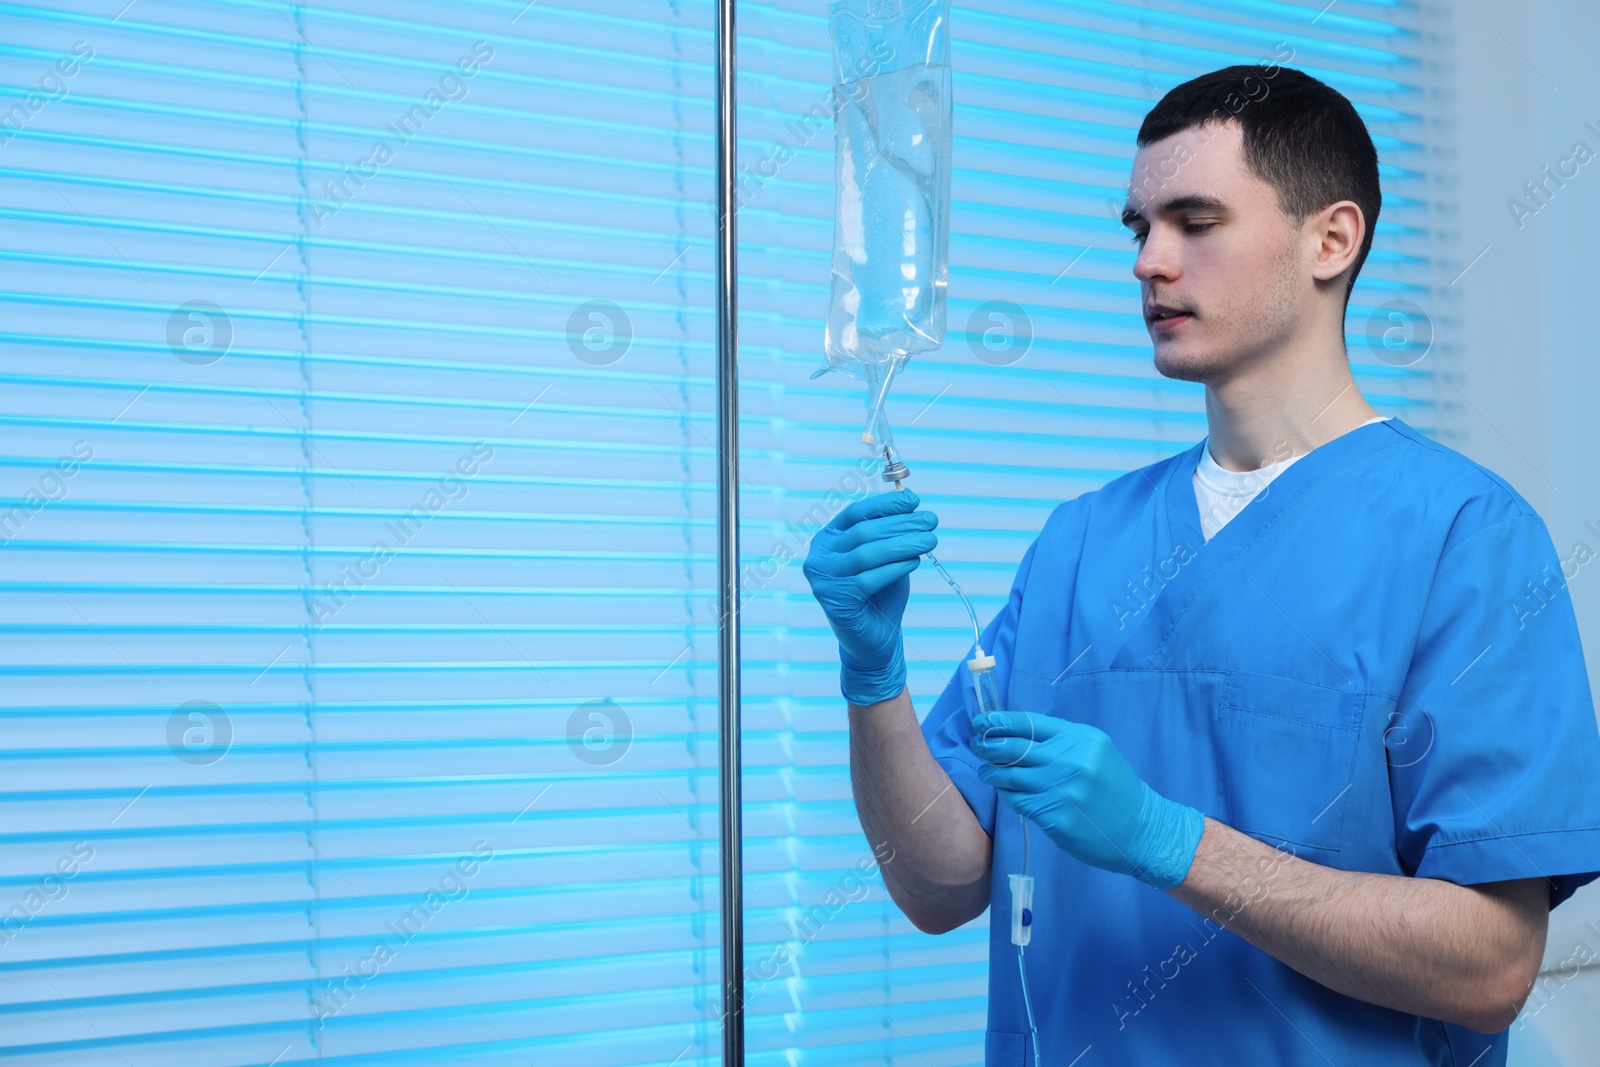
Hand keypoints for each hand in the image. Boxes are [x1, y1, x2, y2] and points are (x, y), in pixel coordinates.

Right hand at [802, 489, 937, 705]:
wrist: (873, 640)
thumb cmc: (880, 594)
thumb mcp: (887, 558)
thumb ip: (892, 534)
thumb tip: (911, 504)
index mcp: (828, 540)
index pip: (856, 513)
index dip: (885, 504)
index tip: (914, 500)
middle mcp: (819, 557)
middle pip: (863, 532)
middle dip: (901, 524)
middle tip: (931, 521)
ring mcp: (823, 579)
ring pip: (867, 554)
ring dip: (903, 544)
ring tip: (930, 540)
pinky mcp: (834, 600)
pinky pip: (869, 579)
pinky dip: (895, 568)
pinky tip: (914, 562)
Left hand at [970, 711, 1204, 889]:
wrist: (1143, 829)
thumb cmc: (1115, 788)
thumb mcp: (1096, 751)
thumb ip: (1061, 741)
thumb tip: (1015, 734)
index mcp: (1080, 738)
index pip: (1028, 723)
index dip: (998, 722)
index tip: (981, 722)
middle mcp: (1070, 760)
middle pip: (1013, 748)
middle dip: (987, 746)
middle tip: (977, 746)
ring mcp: (1062, 790)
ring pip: (1010, 777)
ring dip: (992, 773)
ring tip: (987, 772)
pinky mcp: (1056, 817)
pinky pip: (1019, 802)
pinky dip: (1008, 796)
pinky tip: (1006, 793)